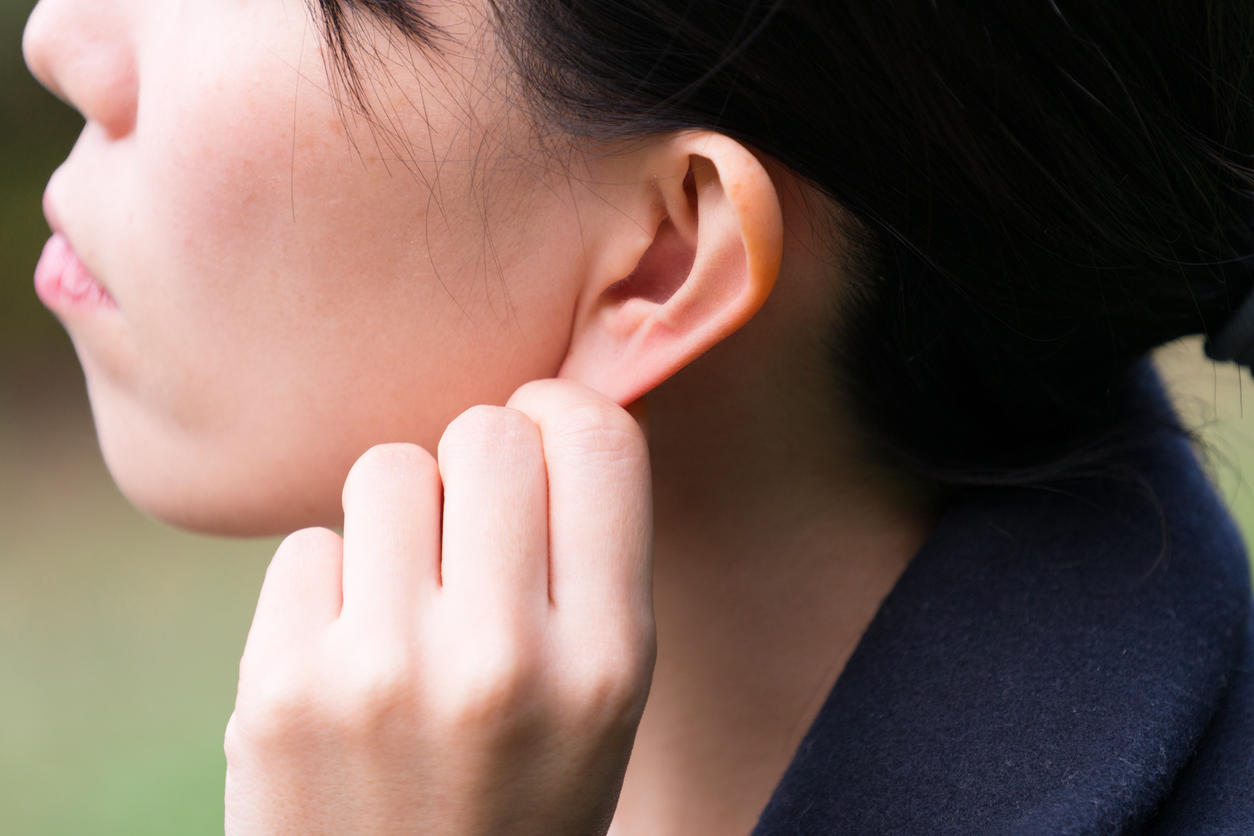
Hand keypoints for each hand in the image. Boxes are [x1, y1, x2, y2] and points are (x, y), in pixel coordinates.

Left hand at [223, 379, 654, 834]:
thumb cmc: (518, 795)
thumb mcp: (602, 700)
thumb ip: (588, 562)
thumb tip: (534, 410)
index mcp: (608, 662)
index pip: (599, 442)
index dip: (562, 414)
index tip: (539, 439)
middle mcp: (503, 661)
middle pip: (485, 435)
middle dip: (476, 462)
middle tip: (469, 525)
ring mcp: (383, 676)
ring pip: (386, 469)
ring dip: (399, 515)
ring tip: (406, 596)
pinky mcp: (279, 692)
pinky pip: (307, 545)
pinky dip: (330, 585)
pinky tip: (347, 656)